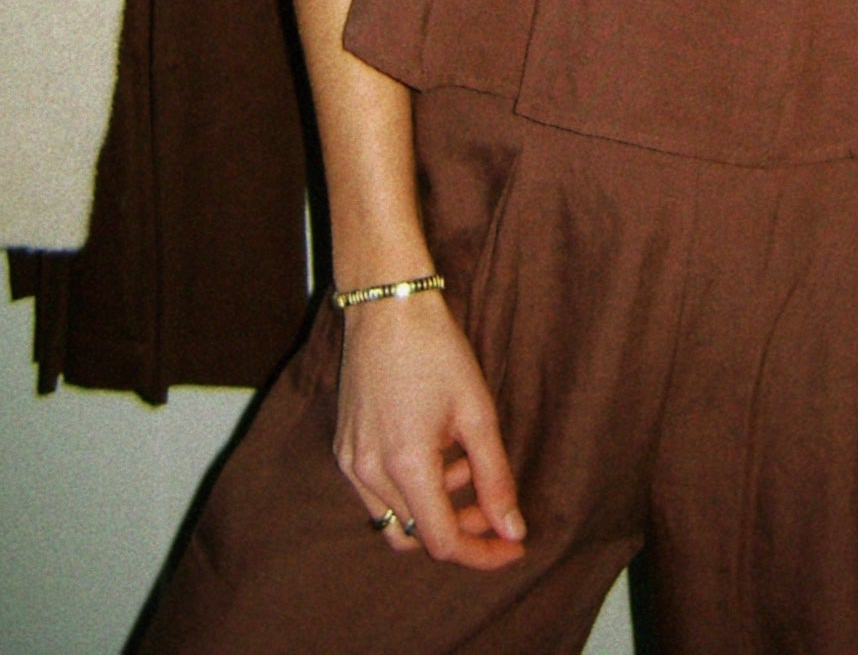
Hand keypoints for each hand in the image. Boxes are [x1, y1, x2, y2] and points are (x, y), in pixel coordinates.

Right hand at [332, 294, 527, 567]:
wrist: (387, 304)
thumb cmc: (436, 350)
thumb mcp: (477, 412)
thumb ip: (495, 478)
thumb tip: (513, 531)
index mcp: (405, 464)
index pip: (442, 542)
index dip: (481, 552)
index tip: (512, 545)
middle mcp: (368, 472)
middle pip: (416, 537)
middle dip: (459, 531)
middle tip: (491, 507)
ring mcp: (350, 461)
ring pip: (395, 519)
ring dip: (434, 509)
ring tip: (465, 465)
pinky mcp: (344, 447)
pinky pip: (377, 494)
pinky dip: (410, 489)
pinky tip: (436, 452)